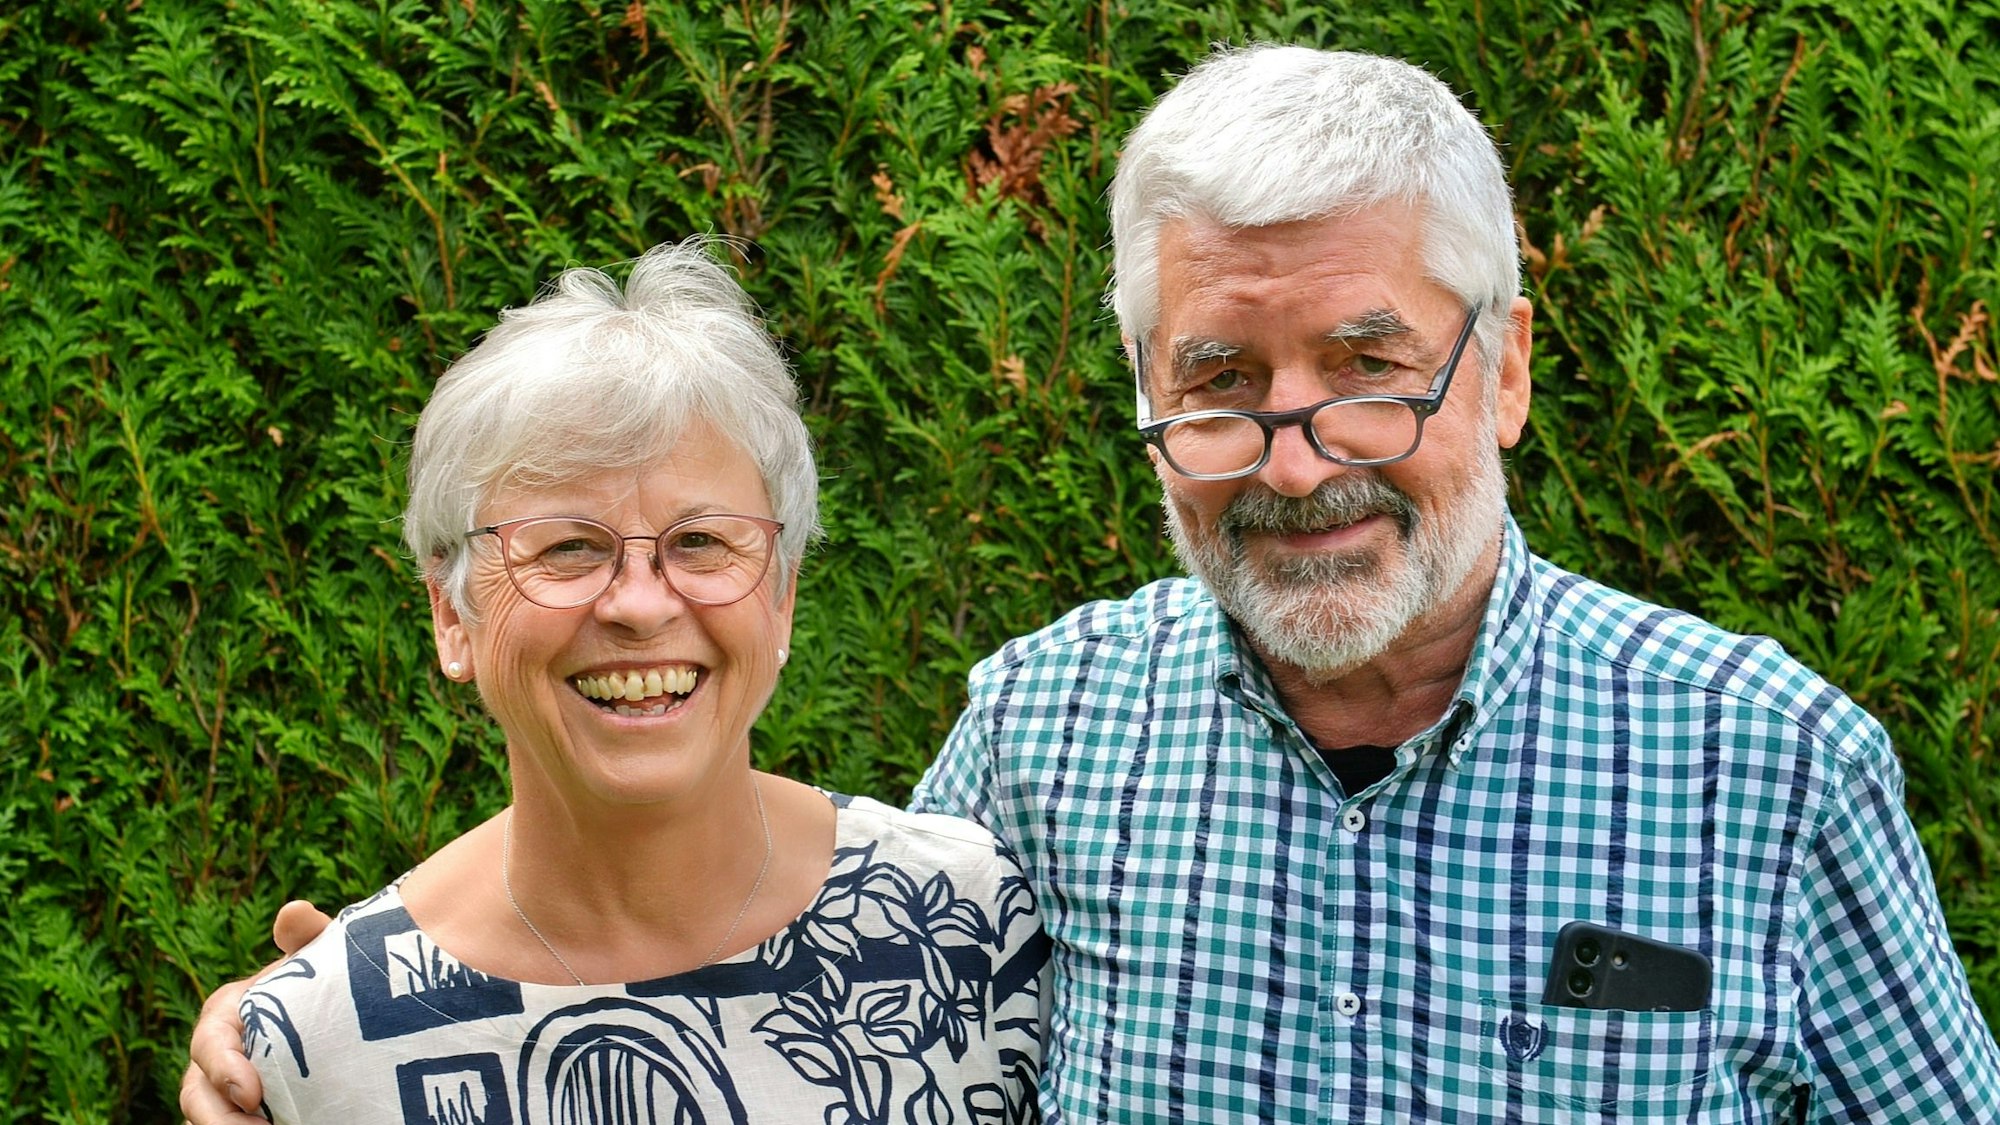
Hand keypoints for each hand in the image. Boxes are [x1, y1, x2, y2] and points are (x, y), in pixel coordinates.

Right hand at [178, 900, 333, 1123]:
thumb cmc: (318, 980)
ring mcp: (225, 1090)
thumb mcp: (315, 957)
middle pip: (197, 1094)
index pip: (210, 1044)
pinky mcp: (244, 1113)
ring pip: (207, 1118)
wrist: (335, 1012)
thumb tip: (294, 912)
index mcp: (225, 1015)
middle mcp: (215, 1057)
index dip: (224, 1069)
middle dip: (219, 1118)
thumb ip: (306, 935)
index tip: (251, 1093)